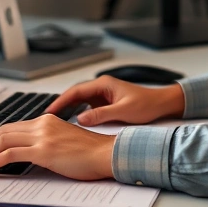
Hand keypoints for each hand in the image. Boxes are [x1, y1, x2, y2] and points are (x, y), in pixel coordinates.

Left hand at [0, 114, 114, 179]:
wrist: (108, 154)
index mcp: (47, 120)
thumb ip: (47, 143)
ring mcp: (42, 136)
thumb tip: (30, 154)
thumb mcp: (64, 143)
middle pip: (2, 132)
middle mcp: (42, 124)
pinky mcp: (43, 150)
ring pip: (1, 142)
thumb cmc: (92, 154)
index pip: (11, 128)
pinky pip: (8, 155)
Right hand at [44, 75, 184, 126]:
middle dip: (60, 105)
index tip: (50, 111)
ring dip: (68, 108)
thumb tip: (80, 119)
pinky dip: (77, 112)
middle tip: (46, 117)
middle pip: (74, 94)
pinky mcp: (105, 102)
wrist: (160, 104)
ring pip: (79, 100)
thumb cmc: (146, 104)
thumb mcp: (123, 111)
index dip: (61, 101)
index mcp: (104, 84)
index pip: (76, 91)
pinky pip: (87, 106)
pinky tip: (71, 122)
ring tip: (54, 121)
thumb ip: (101, 114)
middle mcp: (101, 87)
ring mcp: (103, 94)